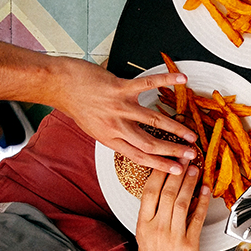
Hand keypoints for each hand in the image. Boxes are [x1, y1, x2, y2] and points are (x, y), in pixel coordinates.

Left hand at [55, 58, 197, 173]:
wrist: (59, 84)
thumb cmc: (77, 104)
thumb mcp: (94, 128)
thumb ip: (116, 135)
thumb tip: (135, 142)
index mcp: (110, 139)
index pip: (139, 156)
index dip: (161, 165)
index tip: (177, 170)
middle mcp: (116, 125)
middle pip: (150, 143)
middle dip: (174, 151)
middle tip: (191, 155)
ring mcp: (119, 107)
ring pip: (153, 121)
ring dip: (176, 128)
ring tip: (191, 134)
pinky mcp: (120, 88)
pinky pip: (147, 84)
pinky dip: (166, 80)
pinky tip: (182, 79)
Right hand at [136, 164, 209, 250]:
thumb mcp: (144, 231)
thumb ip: (153, 210)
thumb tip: (166, 186)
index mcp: (143, 223)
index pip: (149, 192)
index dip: (159, 173)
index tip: (167, 159)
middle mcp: (157, 228)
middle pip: (168, 194)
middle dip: (177, 173)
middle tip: (185, 158)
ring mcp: (174, 236)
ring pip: (183, 203)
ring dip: (190, 184)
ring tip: (195, 169)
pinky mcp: (189, 243)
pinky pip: (197, 218)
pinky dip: (203, 203)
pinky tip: (206, 191)